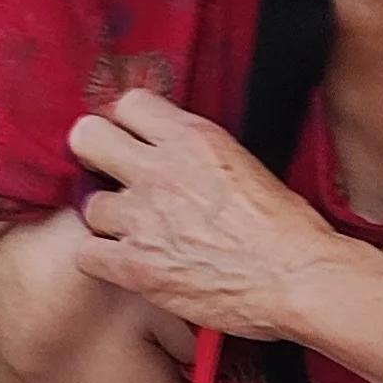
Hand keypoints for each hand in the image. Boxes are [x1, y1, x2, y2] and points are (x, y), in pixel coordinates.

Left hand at [66, 88, 337, 336]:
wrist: (296, 278)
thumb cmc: (286, 228)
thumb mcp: (244, 163)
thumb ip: (199, 154)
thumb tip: (177, 156)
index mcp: (192, 138)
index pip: (128, 103)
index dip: (127, 125)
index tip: (132, 141)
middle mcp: (159, 170)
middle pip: (87, 137)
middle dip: (94, 154)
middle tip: (109, 175)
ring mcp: (142, 218)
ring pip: (89, 205)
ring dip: (107, 219)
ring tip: (132, 233)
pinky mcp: (135, 266)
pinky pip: (86, 255)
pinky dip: (102, 261)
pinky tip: (126, 264)